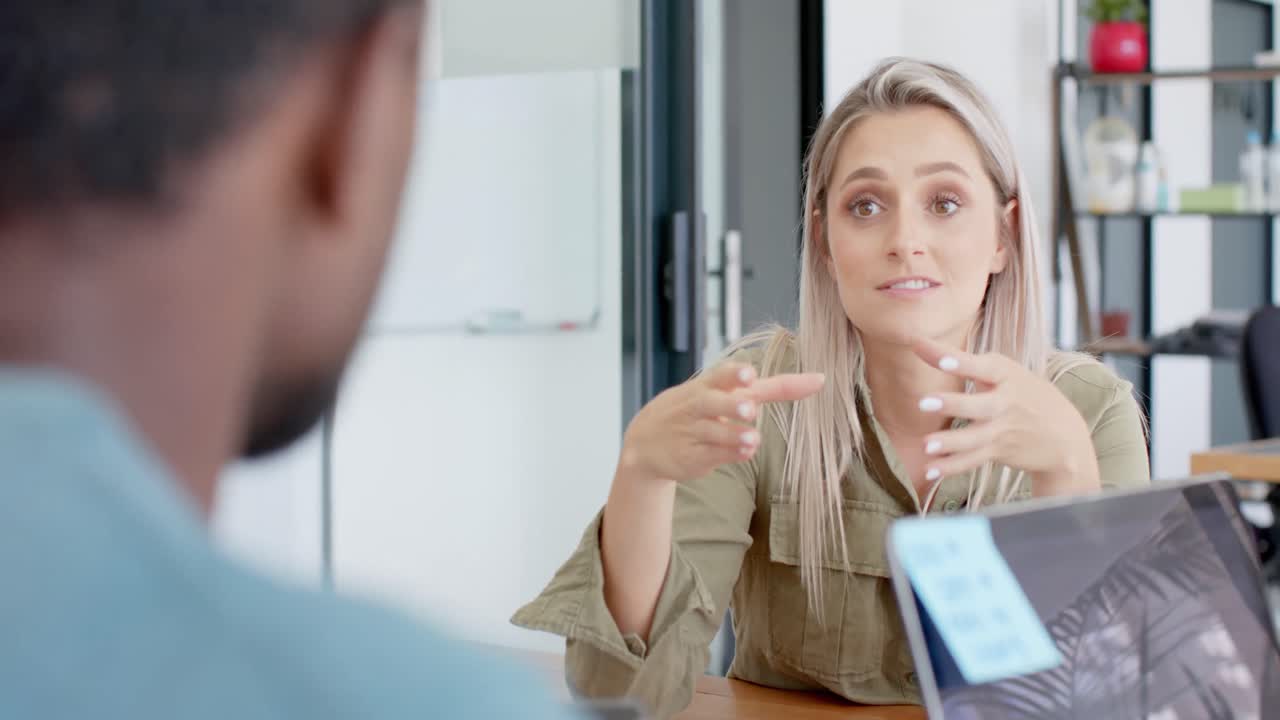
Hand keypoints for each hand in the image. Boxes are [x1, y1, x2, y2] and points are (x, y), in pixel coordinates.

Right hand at [617, 362, 824, 484]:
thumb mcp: (721, 392)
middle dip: (732, 405)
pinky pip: (713, 455)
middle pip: (715, 402)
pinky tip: (744, 452)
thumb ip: (766, 388)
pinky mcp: (691, 456)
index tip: (750, 374)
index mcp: (707, 384)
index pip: (724, 375)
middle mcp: (699, 405)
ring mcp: (693, 431)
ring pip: (716, 433)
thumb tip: (815, 380)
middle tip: (748, 409)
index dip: (738, 374)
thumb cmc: (694, 410)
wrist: (644, 442)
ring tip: (752, 439)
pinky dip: (731, 454)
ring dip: (736, 436)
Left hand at [910, 337, 1099, 495]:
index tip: (939, 357)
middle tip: (924, 402)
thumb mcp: (1007, 373)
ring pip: (974, 438)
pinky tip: (929, 471)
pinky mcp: (999, 451)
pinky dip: (951, 467)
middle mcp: (1006, 403)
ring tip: (926, 445)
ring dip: (950, 443)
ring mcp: (1003, 429)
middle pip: (979, 405)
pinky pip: (972, 460)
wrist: (1065, 436)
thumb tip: (920, 345)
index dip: (960, 362)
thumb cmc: (1025, 395)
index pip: (981, 366)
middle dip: (953, 404)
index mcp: (1007, 375)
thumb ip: (968, 363)